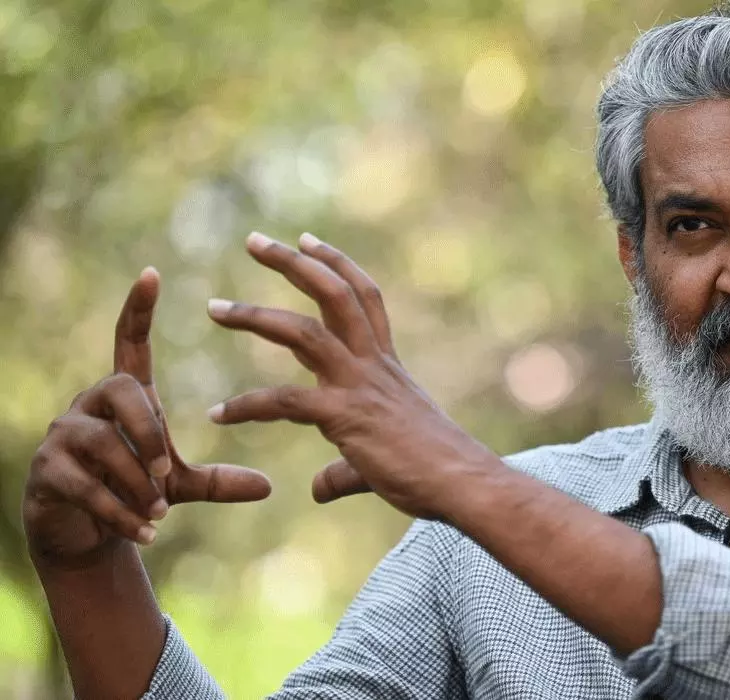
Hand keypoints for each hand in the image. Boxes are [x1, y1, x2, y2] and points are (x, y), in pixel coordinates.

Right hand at [23, 267, 271, 569]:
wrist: (81, 535)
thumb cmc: (134, 494)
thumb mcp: (180, 485)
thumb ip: (219, 481)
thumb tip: (269, 486)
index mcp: (125, 396)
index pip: (129, 342)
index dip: (138, 309)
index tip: (152, 273)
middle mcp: (89, 404)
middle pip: (122, 394)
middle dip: (148, 435)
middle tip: (165, 474)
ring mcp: (62, 435)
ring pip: (103, 443)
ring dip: (135, 482)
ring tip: (157, 513)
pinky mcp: (47, 471)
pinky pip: (86, 485)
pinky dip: (120, 513)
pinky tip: (145, 533)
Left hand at [205, 232, 498, 518]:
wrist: (463, 484)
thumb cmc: (434, 473)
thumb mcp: (381, 461)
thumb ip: (343, 471)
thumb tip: (318, 487)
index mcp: (386, 365)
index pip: (363, 298)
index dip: (336, 265)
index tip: (307, 240)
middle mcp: (373, 365)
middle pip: (334, 295)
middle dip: (294, 263)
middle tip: (255, 240)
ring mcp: (359, 386)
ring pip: (304, 332)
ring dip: (256, 316)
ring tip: (215, 309)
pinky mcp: (346, 416)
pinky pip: (284, 401)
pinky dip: (247, 406)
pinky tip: (220, 415)